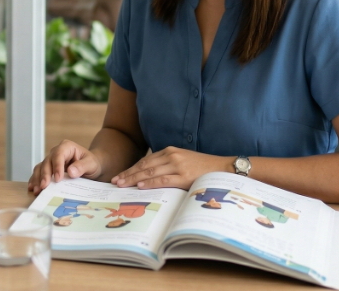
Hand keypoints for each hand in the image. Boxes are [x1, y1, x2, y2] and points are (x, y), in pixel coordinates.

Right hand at [28, 140, 101, 194]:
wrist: (90, 168)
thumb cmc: (92, 163)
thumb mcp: (91, 164)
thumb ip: (82, 166)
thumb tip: (70, 171)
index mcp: (67, 147)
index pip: (59, 155)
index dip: (57, 166)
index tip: (58, 179)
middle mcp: (56, 152)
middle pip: (47, 162)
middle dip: (45, 174)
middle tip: (44, 186)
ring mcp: (51, 160)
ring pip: (40, 167)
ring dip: (37, 179)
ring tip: (37, 190)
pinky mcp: (48, 169)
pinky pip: (39, 173)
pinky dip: (35, 180)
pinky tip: (33, 188)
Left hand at [110, 147, 227, 189]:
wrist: (223, 168)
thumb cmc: (203, 167)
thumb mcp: (183, 161)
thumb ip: (168, 165)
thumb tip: (151, 177)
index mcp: (170, 151)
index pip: (145, 161)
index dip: (131, 169)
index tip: (120, 176)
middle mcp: (171, 156)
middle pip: (144, 166)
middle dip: (128, 174)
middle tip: (115, 181)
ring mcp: (177, 166)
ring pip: (150, 173)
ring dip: (134, 179)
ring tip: (122, 184)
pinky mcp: (184, 176)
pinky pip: (163, 179)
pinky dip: (151, 183)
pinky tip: (140, 186)